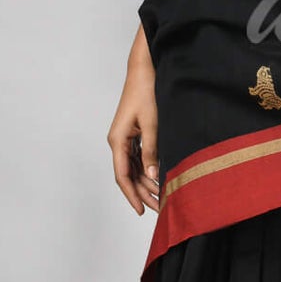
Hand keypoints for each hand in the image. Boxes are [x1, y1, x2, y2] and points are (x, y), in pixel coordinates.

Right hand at [108, 65, 160, 214]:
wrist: (144, 70)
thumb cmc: (146, 92)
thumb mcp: (152, 124)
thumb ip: (152, 151)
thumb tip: (151, 177)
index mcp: (118, 140)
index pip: (122, 176)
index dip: (132, 195)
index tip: (142, 211)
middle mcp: (118, 142)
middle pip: (128, 175)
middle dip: (143, 194)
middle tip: (160, 209)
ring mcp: (126, 138)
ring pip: (134, 168)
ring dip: (147, 184)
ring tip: (163, 199)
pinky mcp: (134, 134)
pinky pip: (139, 158)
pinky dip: (148, 170)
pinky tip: (159, 180)